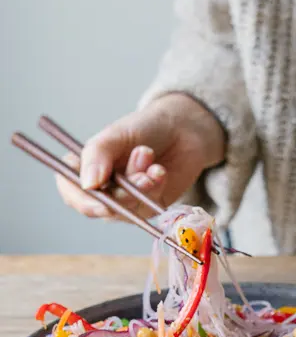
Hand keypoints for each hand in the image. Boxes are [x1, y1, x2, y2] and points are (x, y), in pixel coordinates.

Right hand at [56, 93, 224, 218]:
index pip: (71, 193)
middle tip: (140, 169)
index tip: (101, 193)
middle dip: (123, 190)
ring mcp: (126, 202)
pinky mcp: (148, 207)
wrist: (182, 129)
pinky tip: (160, 170)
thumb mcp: (115, 135)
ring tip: (149, 156)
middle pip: (102, 207)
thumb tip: (88, 184)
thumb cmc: (143, 128)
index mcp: (84, 170)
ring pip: (128, 208)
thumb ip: (97, 155)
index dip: (83, 199)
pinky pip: (148, 207)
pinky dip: (156, 187)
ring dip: (141, 184)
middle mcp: (102, 190)